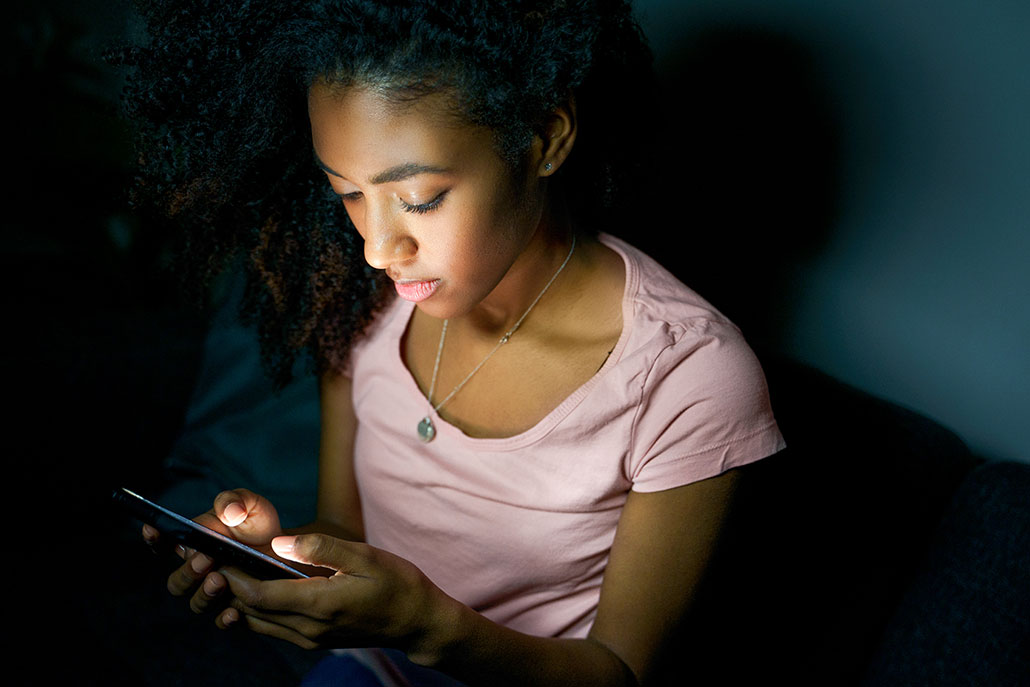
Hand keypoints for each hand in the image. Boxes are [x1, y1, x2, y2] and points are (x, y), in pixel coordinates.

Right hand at [141, 489, 282, 612]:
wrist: (285, 547)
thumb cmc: (259, 523)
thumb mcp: (251, 504)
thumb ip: (234, 501)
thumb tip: (228, 512)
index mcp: (193, 542)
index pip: (163, 544)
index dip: (154, 538)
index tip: (152, 529)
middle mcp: (198, 571)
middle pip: (177, 581)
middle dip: (188, 572)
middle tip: (206, 560)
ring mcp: (214, 591)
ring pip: (196, 603)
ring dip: (203, 594)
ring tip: (219, 580)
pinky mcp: (234, 607)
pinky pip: (221, 621)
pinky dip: (224, 619)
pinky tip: (233, 613)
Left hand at [215, 534, 448, 656]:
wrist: (417, 621)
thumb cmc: (396, 583)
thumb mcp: (364, 556)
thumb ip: (320, 548)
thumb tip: (279, 542)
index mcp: (320, 605)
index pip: (260, 595)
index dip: (233, 576)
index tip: (215, 553)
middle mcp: (309, 628)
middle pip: (252, 611)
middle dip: (228, 586)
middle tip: (208, 559)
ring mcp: (311, 638)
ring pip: (258, 623)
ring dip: (238, 600)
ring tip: (223, 571)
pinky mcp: (314, 639)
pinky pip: (273, 627)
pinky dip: (256, 609)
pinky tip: (252, 588)